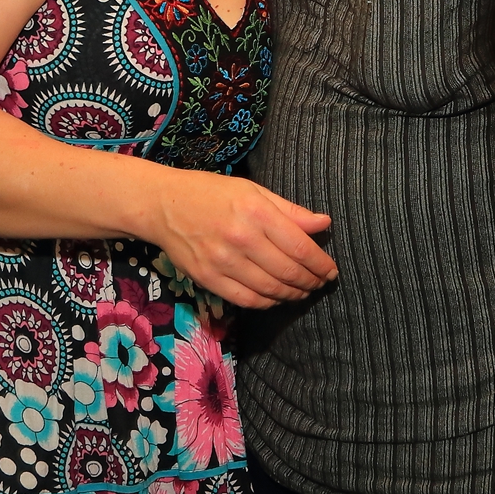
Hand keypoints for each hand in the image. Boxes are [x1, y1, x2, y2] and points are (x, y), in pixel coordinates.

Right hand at [145, 172, 336, 309]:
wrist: (163, 205)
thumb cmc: (211, 193)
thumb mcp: (253, 191)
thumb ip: (290, 211)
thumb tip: (324, 224)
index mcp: (257, 212)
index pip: (301, 248)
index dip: (321, 264)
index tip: (331, 270)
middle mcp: (242, 239)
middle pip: (289, 272)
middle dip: (311, 282)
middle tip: (319, 282)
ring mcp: (223, 262)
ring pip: (271, 290)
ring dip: (293, 294)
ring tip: (302, 290)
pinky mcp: (209, 279)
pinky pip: (248, 300)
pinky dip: (268, 302)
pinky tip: (276, 296)